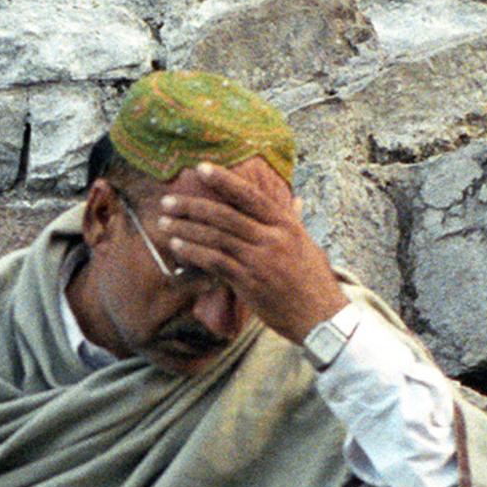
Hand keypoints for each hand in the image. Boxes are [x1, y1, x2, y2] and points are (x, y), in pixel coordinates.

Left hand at [147, 160, 349, 343]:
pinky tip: (178, 247)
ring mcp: (260, 260)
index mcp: (286, 225)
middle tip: (168, 201)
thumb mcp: (308, 245)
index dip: (225, 181)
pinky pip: (215, 262)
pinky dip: (194, 253)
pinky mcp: (249, 282)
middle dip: (193, 206)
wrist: (322, 317)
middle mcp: (273, 238)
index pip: (250, 196)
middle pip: (226, 215)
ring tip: (164, 223)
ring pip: (216, 238)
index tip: (202, 168)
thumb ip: (295, 221)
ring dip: (186, 229)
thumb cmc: (314, 281)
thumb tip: (296, 201)